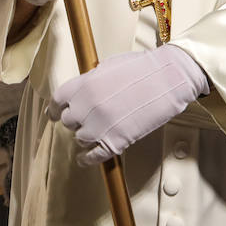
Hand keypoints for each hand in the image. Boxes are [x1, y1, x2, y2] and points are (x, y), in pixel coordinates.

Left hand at [48, 45, 209, 165]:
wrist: (169, 77)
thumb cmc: (144, 68)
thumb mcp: (110, 66)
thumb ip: (91, 80)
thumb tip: (82, 90)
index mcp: (83, 85)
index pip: (57, 102)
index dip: (55, 110)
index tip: (55, 114)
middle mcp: (86, 106)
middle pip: (68, 122)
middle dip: (77, 120)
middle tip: (89, 118)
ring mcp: (100, 126)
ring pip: (80, 139)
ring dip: (88, 136)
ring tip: (99, 131)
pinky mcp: (115, 141)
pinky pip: (92, 157)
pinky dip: (88, 159)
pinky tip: (86, 158)